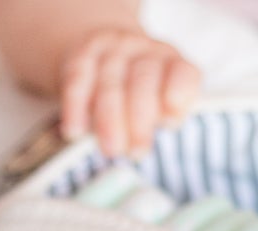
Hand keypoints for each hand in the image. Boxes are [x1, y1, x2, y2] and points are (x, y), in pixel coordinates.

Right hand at [59, 29, 201, 155]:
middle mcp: (143, 51)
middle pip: (143, 81)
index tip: (170, 122)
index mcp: (171, 63)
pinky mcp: (82, 56)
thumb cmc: (136, 94)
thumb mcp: (158, 102)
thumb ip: (165, 114)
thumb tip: (162, 129)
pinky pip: (77, 81)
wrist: (99, 58)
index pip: (182, 74)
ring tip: (111, 150)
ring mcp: (112, 50)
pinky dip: (75, 108)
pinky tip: (75, 132)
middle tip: (135, 153)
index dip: (179, 94)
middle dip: (140, 119)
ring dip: (110, 120)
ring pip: (110, 84)